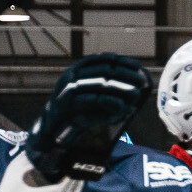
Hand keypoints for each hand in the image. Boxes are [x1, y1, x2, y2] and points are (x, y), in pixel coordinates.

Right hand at [26, 54, 152, 182]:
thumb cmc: (74, 114)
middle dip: (124, 75)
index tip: (137, 66)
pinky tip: (121, 107)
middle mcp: (71, 76)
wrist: (51, 131)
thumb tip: (129, 87)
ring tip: (134, 93)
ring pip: (98, 84)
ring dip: (119, 88)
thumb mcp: (89, 97)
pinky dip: (108, 103)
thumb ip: (103, 89)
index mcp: (76, 70)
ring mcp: (68, 89)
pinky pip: (91, 102)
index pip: (102, 60)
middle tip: (140, 81)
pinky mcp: (68, 106)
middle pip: (102, 70)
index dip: (121, 62)